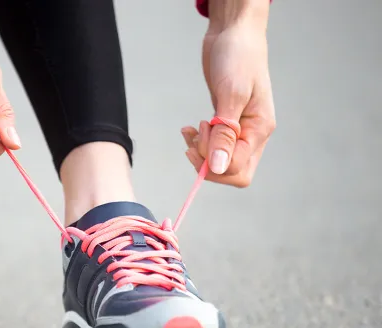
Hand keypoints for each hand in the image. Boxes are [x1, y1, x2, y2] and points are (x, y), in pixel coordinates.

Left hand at [181, 0, 274, 186]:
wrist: (234, 34)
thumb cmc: (238, 57)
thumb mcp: (231, 94)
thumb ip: (225, 133)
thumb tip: (217, 166)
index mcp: (260, 130)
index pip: (237, 169)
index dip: (214, 162)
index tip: (201, 137)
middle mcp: (252, 134)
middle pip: (231, 172)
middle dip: (207, 162)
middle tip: (194, 137)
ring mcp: (239, 130)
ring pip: (219, 161)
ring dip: (200, 151)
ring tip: (191, 130)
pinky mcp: (225, 124)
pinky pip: (212, 146)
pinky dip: (197, 142)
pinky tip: (189, 129)